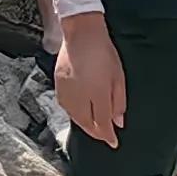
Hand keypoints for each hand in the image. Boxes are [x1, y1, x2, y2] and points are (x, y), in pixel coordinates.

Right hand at [52, 14, 125, 144]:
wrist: (81, 32)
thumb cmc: (104, 52)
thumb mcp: (118, 77)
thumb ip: (119, 102)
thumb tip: (118, 121)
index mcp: (97, 94)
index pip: (103, 122)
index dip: (108, 135)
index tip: (114, 143)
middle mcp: (79, 95)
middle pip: (86, 122)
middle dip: (95, 132)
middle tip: (104, 136)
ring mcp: (66, 90)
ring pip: (74, 116)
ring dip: (84, 124)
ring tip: (92, 127)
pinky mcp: (58, 83)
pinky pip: (65, 106)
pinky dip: (73, 114)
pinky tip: (79, 113)